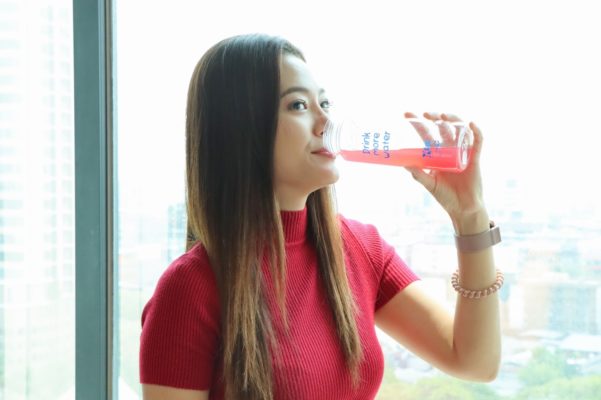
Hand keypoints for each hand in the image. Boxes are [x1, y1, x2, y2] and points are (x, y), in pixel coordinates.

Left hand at [403, 112, 486, 228]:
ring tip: (443, 115)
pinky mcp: (475, 158)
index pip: (427, 135)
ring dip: (453, 120)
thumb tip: (404, 164)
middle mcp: (450, 150)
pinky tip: (470, 124)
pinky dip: (476, 132)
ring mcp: (463, 152)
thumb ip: (419, 174)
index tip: (407, 114)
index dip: (418, 124)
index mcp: (437, 154)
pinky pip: (477, 142)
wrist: (463, 208)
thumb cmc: (446, 196)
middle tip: (425, 114)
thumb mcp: (430, 184)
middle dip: (434, 118)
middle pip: (443, 128)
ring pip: (459, 130)